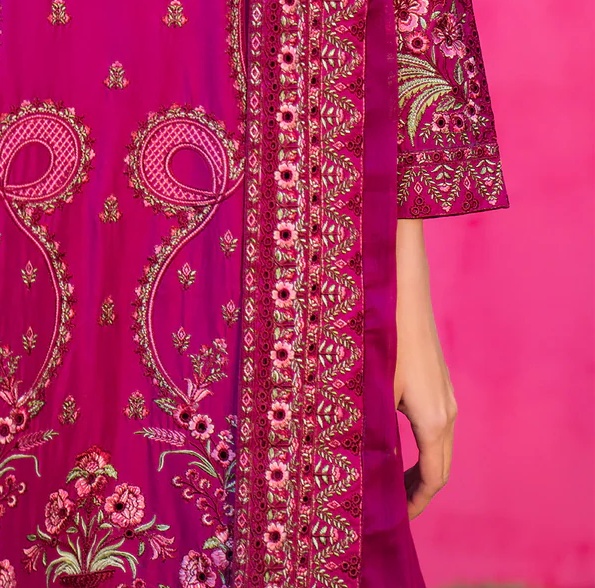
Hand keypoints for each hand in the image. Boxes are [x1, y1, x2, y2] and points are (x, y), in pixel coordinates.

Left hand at [394, 218, 457, 517]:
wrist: (401, 284)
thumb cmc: (380, 333)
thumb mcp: (368, 384)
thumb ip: (367, 426)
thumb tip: (356, 465)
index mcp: (432, 418)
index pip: (433, 478)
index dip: (415, 503)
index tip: (396, 519)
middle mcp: (446, 409)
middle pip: (439, 466)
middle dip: (417, 491)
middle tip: (391, 509)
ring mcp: (446, 392)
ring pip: (439, 445)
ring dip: (419, 468)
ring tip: (391, 483)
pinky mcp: (438, 378)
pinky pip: (436, 425)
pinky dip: (422, 446)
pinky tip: (395, 443)